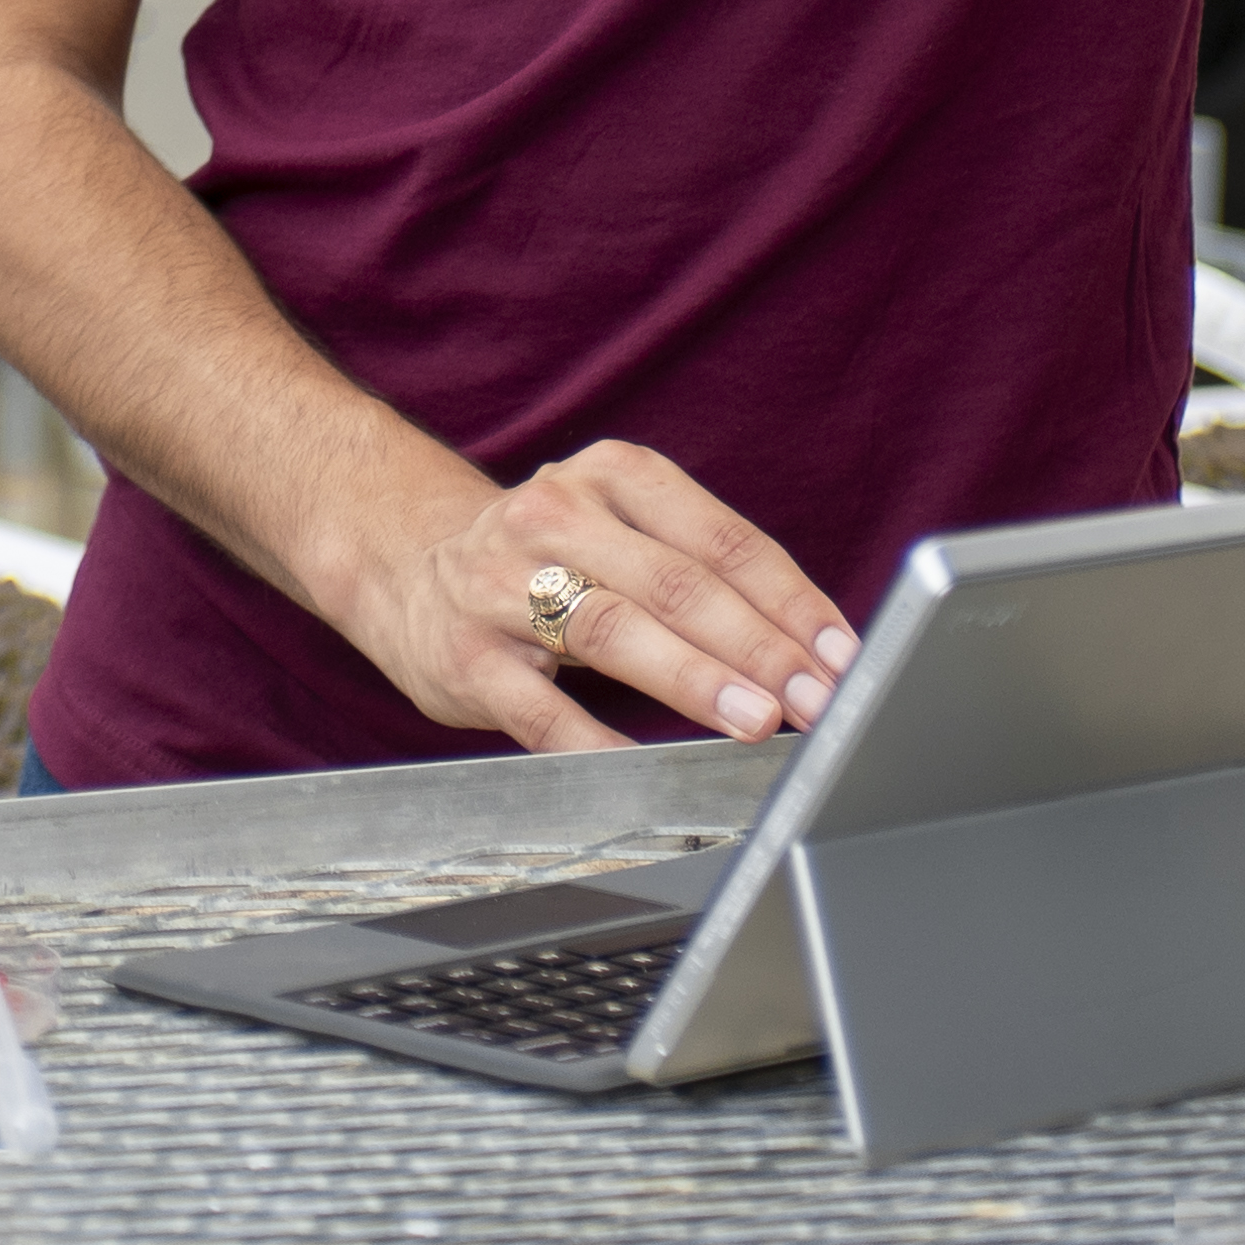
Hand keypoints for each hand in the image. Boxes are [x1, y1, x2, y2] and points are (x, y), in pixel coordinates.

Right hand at [341, 440, 864, 757]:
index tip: (839, 653)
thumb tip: (809, 646)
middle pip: (676, 583)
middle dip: (759, 646)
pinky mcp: (466, 656)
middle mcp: (555, 516)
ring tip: (757, 718)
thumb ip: (700, 571)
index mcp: (612, 476)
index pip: (721, 540)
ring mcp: (502, 585)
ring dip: (694, 679)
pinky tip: (648, 768)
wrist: (405, 566)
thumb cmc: (547, 557)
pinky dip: (597, 742)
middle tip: (817, 696)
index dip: (790, 599)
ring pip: (612, 630)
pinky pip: (540, 708)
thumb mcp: (619, 529)